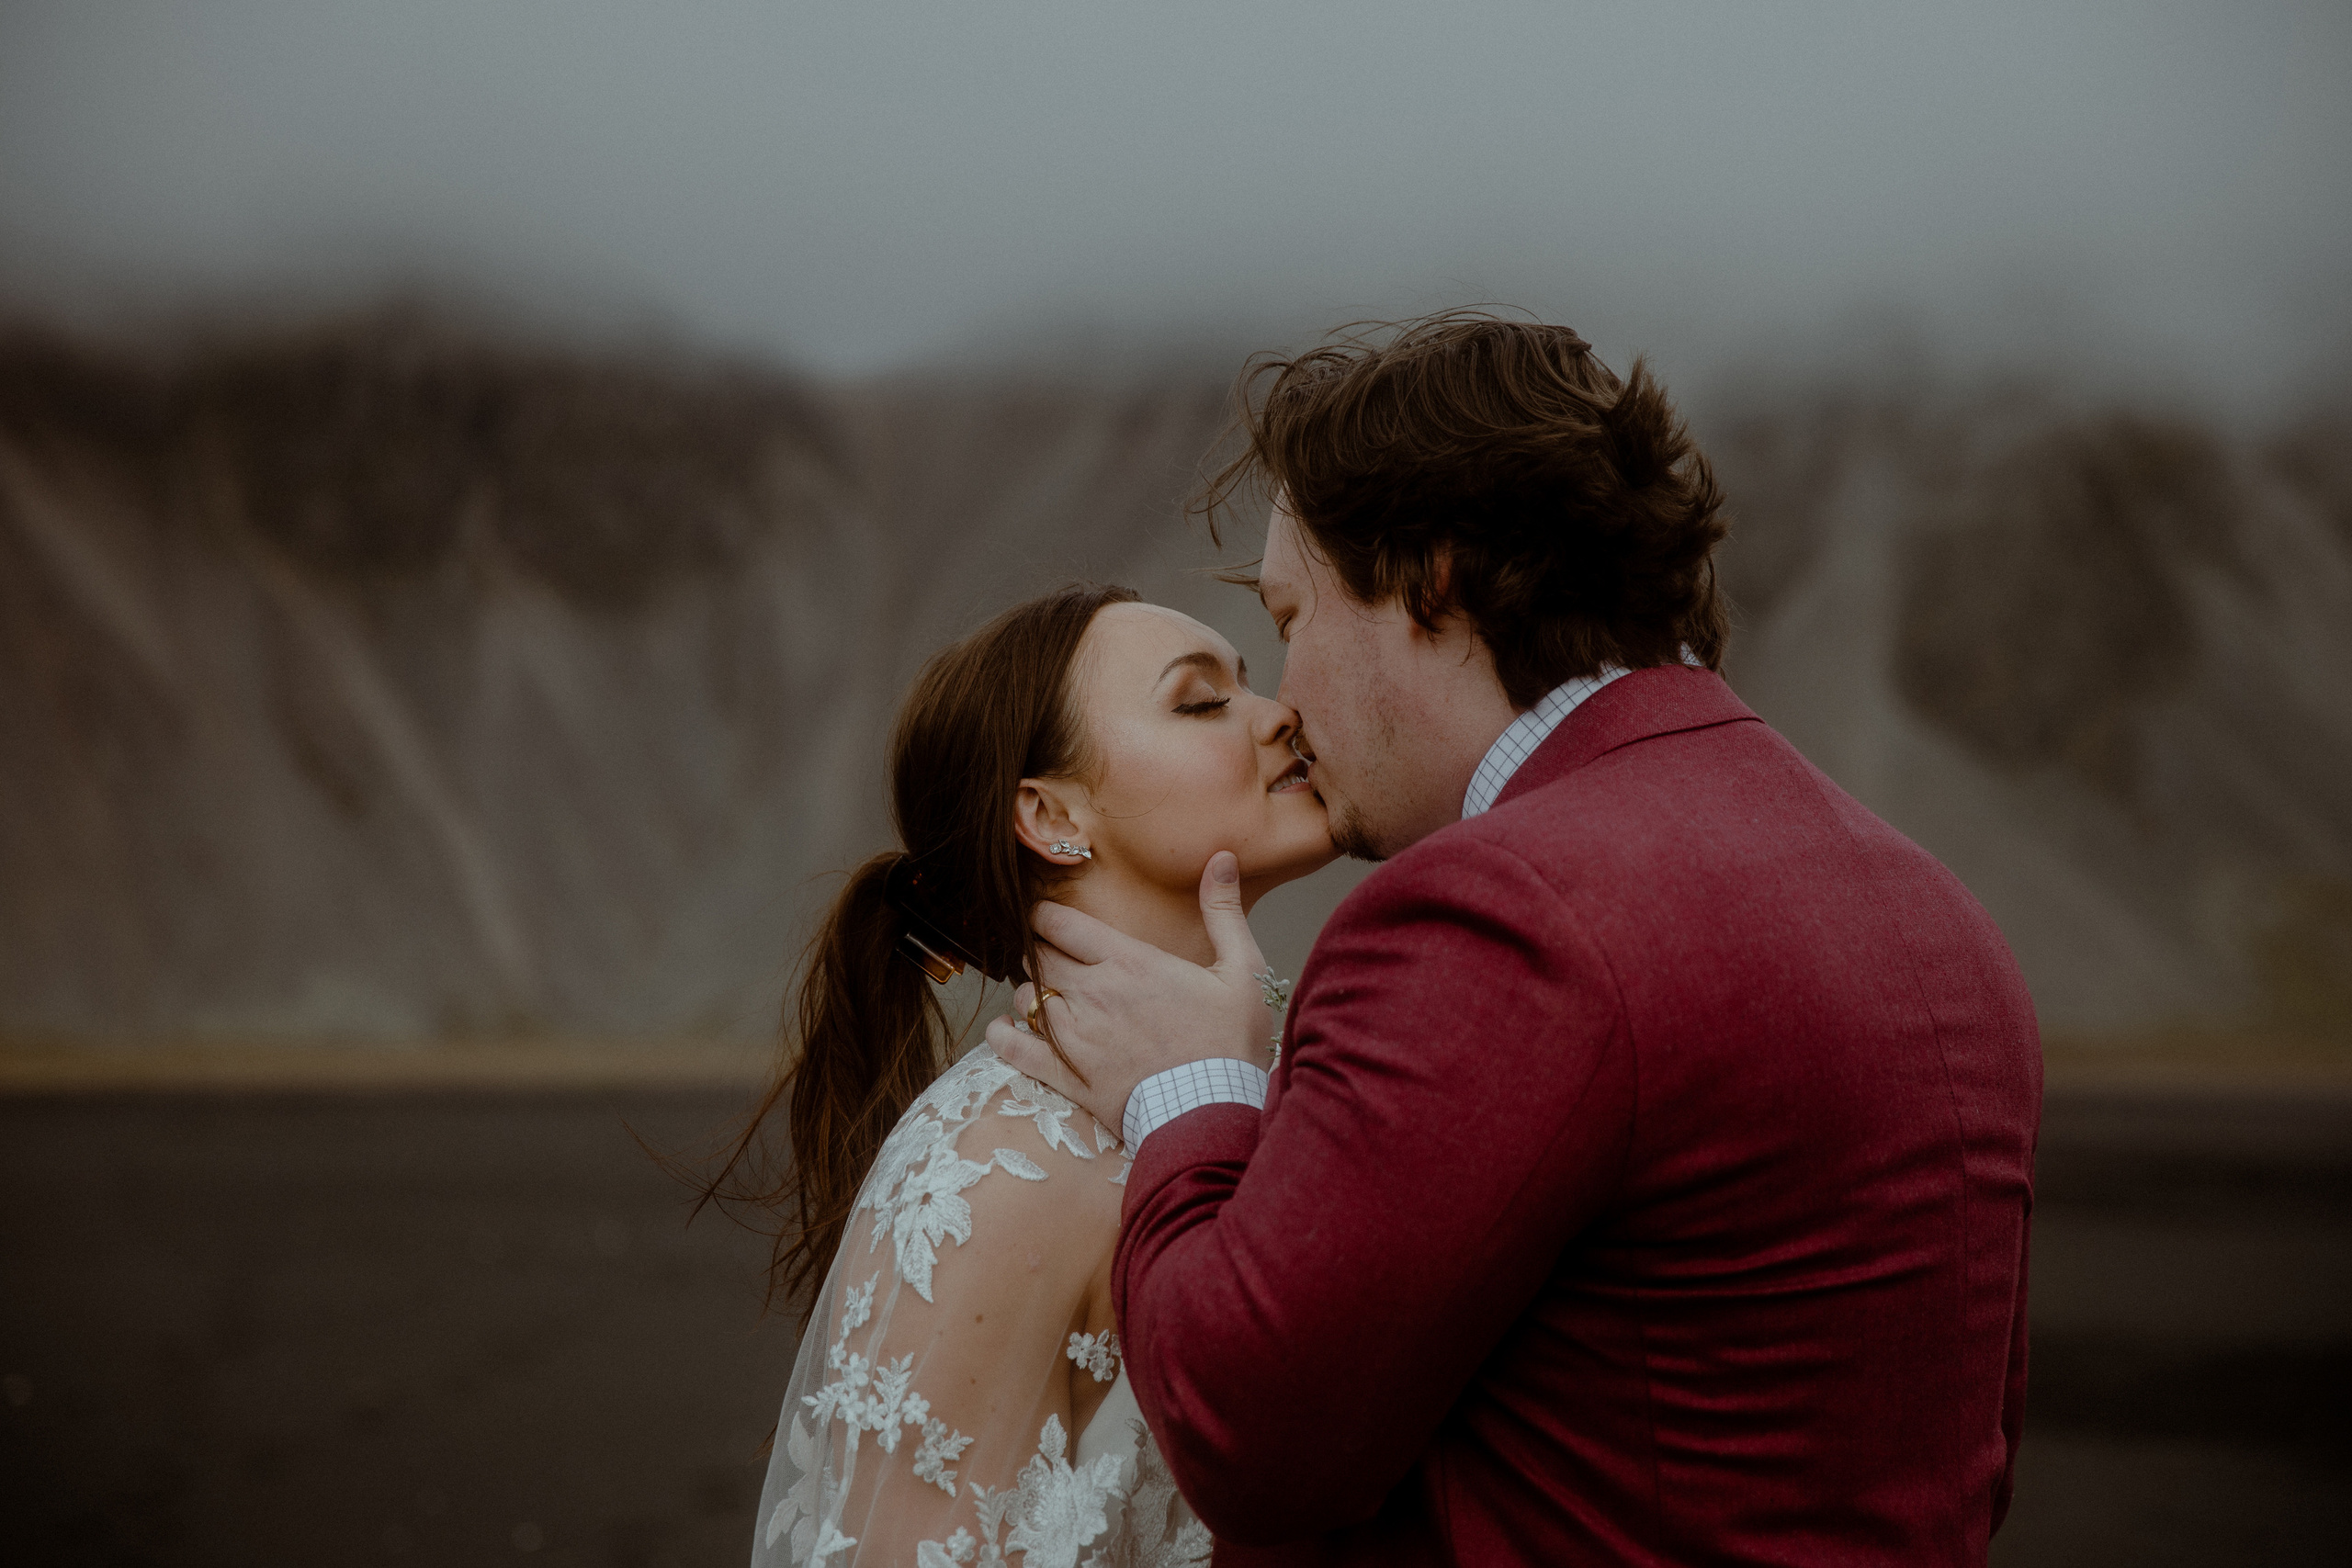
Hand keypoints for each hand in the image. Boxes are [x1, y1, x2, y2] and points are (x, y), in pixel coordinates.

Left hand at [989, 851, 1274, 1137]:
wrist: (1212, 1111)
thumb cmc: (1228, 1044)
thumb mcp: (1241, 970)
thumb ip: (1222, 911)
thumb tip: (1222, 859)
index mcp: (1128, 962)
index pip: (1060, 924)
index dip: (1045, 917)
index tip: (1048, 919)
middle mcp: (1092, 993)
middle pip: (1038, 958)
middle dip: (1040, 952)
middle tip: (1052, 958)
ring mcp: (1074, 1036)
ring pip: (1026, 998)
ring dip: (1030, 993)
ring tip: (1045, 995)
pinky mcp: (1067, 1075)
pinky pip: (1015, 1049)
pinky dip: (1003, 1036)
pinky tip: (1004, 1029)